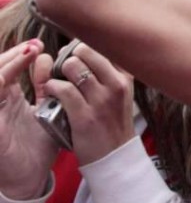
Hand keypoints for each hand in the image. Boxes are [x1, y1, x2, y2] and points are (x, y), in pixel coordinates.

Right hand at [0, 40, 57, 200]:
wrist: (28, 179)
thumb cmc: (38, 147)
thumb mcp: (48, 113)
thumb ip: (50, 90)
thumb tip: (60, 64)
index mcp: (10, 99)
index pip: (11, 69)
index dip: (22, 55)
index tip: (40, 45)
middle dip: (14, 55)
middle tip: (34, 45)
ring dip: (7, 64)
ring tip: (27, 53)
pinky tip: (7, 74)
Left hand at [43, 42, 134, 165]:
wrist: (115, 156)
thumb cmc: (113, 123)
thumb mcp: (122, 94)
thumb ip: (110, 72)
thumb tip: (84, 49)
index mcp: (126, 78)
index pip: (106, 46)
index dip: (86, 46)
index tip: (78, 55)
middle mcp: (116, 86)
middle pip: (87, 51)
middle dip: (70, 56)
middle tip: (65, 67)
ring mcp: (101, 101)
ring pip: (73, 66)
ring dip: (59, 72)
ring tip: (59, 81)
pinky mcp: (84, 116)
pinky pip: (62, 88)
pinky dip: (52, 88)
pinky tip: (53, 93)